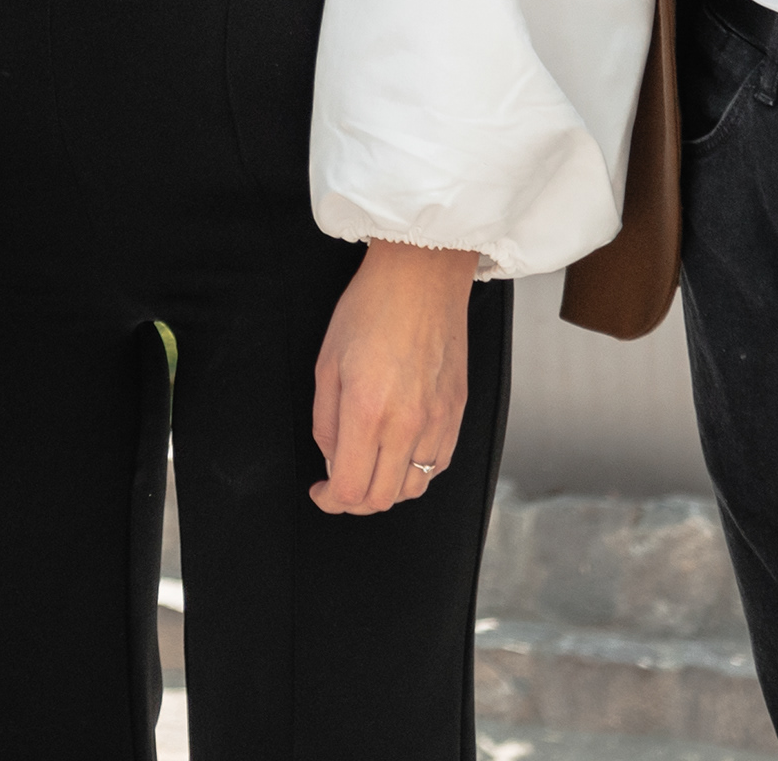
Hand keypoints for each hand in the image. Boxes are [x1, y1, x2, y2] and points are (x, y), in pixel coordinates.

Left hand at [311, 240, 476, 513]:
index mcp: (367, 411)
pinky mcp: (457, 413)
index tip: (320, 493)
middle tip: (338, 484)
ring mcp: (438, 421)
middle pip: (382, 498)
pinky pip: (438, 465)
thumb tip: (332, 461)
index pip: (351, 489)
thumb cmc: (370, 308)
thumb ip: (326, 423)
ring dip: (386, 489)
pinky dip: (416, 472)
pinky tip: (399, 453)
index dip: (331, 501)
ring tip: (368, 468)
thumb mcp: (326, 363)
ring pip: (414, 488)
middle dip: (353, 501)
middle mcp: (407, 424)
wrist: (422, 276)